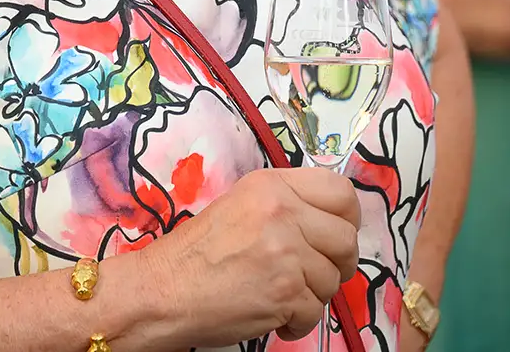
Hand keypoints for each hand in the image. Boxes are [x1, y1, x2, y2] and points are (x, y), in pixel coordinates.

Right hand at [116, 167, 361, 346]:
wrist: (162, 292)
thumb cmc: (195, 254)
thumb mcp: (238, 206)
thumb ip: (283, 204)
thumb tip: (328, 220)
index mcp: (270, 186)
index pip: (340, 191)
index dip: (347, 217)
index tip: (337, 233)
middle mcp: (282, 213)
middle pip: (345, 239)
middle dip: (338, 263)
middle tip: (317, 273)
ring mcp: (286, 253)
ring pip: (333, 280)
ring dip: (314, 295)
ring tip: (283, 296)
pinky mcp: (285, 292)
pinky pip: (316, 312)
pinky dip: (299, 322)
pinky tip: (276, 316)